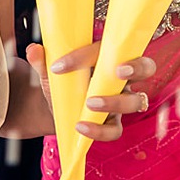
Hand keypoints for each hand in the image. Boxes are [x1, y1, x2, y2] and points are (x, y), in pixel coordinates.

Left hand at [28, 40, 157, 140]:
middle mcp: (120, 78)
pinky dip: (100, 131)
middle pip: (146, 67)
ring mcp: (121, 101)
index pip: (105, 49)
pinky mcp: (113, 123)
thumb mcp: (48, 72)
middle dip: (137, 67)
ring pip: (135, 101)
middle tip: (118, 71)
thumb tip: (34, 49)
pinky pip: (116, 129)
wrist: (55, 110)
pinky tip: (81, 127)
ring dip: (116, 102)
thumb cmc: (60, 83)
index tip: (58, 66)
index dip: (84, 56)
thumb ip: (42, 61)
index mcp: (107, 56)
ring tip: (90, 103)